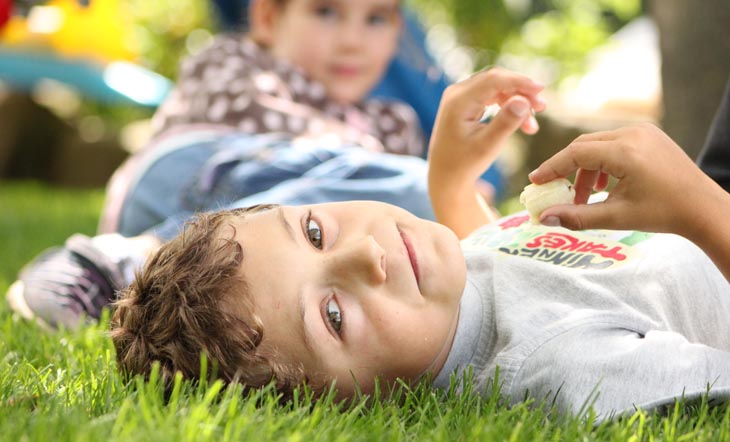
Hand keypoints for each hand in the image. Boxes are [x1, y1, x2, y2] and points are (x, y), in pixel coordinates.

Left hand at [428, 67, 544, 237]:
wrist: (446, 176)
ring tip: (533, 123)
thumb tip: (523, 100)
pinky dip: (508, 106)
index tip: (541, 90)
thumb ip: (506, 122)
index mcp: (458, 101)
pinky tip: (524, 123)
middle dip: (521, 90)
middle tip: (542, 107)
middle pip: (496, 80)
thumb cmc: (465, 164)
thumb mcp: (488, 146)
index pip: (493, 80)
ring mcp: (461, 96)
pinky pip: (492, 96)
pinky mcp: (466, 102)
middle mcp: (457, 93)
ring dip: (517, 100)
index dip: (519, 82)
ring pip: (497, 88)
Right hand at [528, 123, 726, 236]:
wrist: (703, 208)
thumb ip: (577, 216)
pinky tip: (603, 186)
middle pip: (583, 146)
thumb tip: (544, 218)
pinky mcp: (649, 135)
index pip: (575, 153)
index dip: (552, 168)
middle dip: (566, 169)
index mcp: (625, 151)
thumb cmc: (663, 213)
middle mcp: (633, 134)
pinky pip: (614, 143)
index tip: (535, 182)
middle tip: (553, 191)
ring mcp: (643, 131)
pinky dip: (602, 163)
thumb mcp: (616, 217)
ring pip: (598, 145)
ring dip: (585, 169)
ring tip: (584, 197)